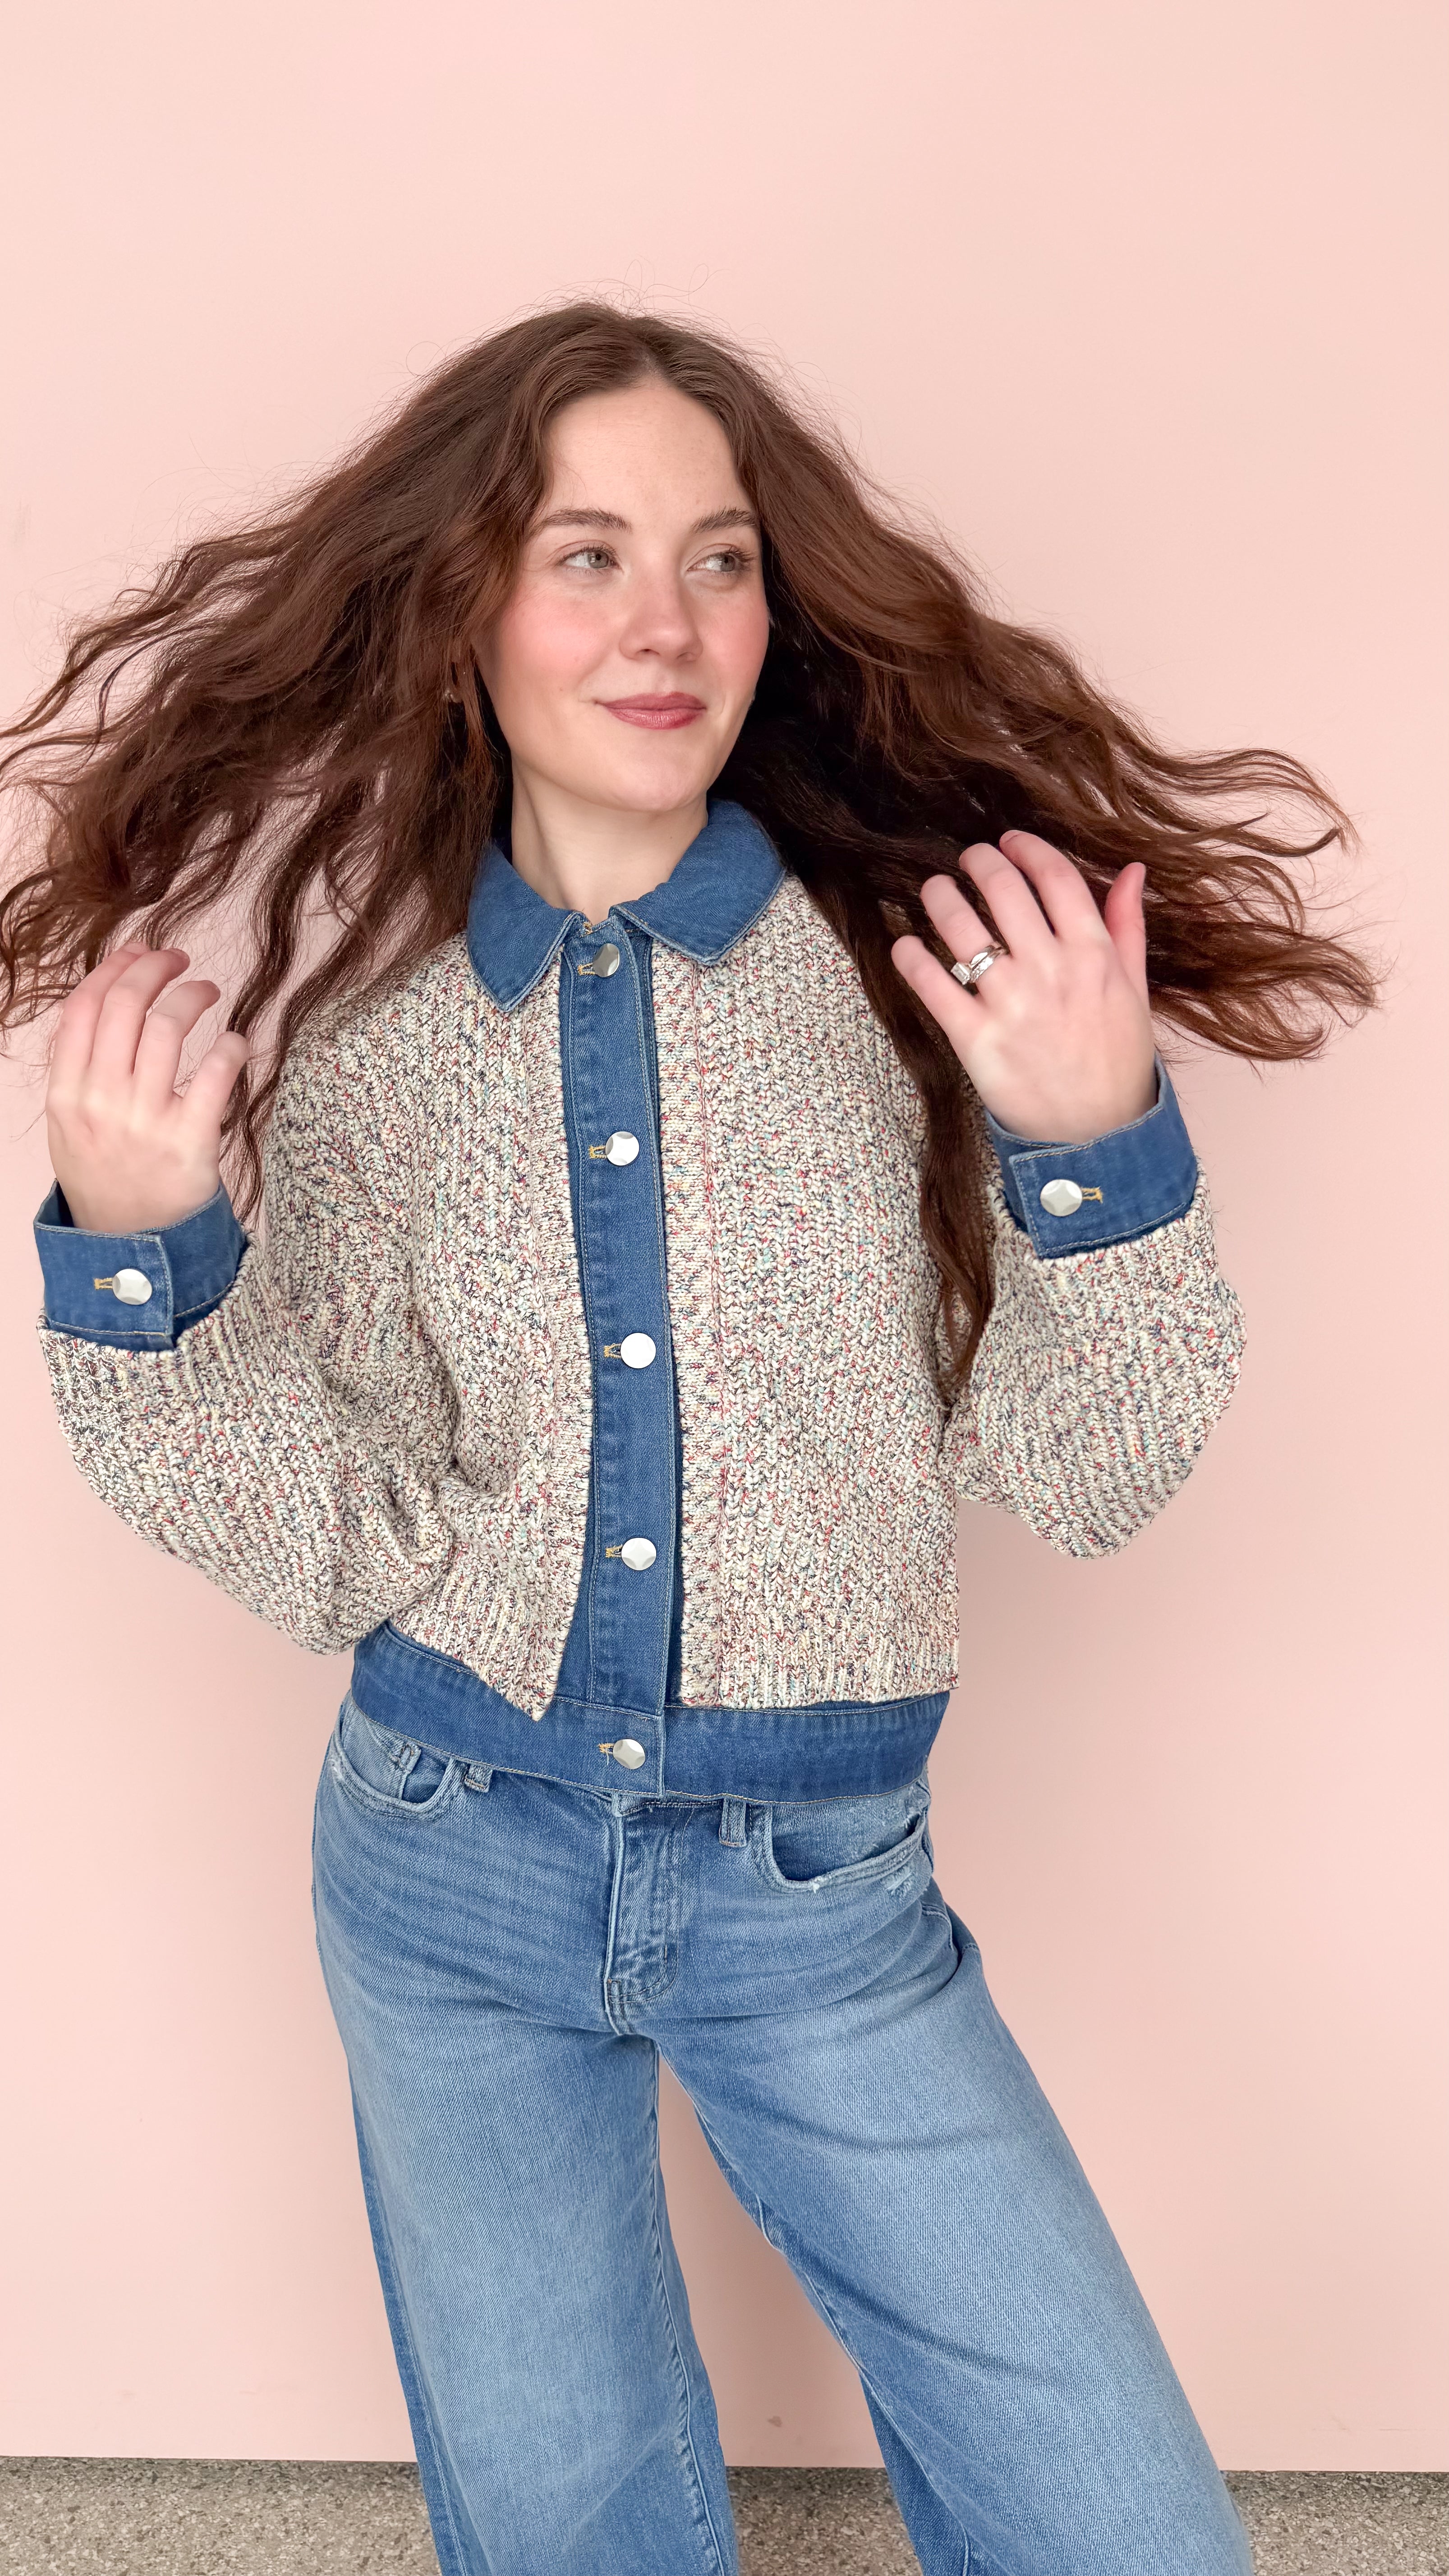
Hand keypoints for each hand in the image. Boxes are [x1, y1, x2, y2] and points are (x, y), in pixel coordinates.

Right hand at [45, 945, 249, 1231]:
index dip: (115, 968)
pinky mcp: (189, 1141)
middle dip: (154, 968)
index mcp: (66, 1093)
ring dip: (194, 995)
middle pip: (124, 1006)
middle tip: (179, 960)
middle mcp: (100, 1102)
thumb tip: (111, 994)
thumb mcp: (69, 1122)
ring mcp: (144, 1122)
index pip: (82, 1008)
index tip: (141, 952)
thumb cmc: (105, 1173)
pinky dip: (231, 1046)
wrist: (130, 1243)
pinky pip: (215, 1074)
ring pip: (167, 1028)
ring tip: (209, 991)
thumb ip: (80, 1066)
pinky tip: (235, 1042)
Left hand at [889, 831, 1155, 1140]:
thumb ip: (1126, 926)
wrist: (1099, 1133)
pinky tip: (905, 944)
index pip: (1055, 877)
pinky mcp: (977, 1040)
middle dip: (979, 862)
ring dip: (940, 897)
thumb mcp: (1135, 990)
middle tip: (967, 859)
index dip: (1026, 848)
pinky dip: (911, 957)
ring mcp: (1011, 1005)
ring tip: (935, 890)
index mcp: (1094, 955)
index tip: (1009, 841)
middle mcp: (1051, 972)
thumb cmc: (1117, 1060)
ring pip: (962, 927)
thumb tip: (1132, 871)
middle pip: (1004, 890)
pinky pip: (933, 985)